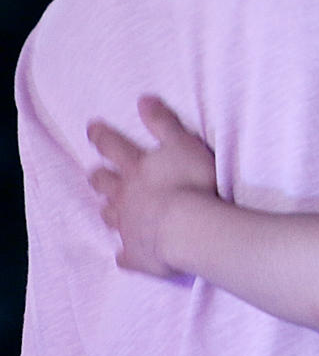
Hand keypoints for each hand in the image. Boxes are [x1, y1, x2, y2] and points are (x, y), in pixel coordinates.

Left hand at [88, 95, 221, 277]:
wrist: (188, 228)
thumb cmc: (190, 182)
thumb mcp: (181, 143)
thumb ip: (162, 121)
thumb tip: (143, 99)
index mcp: (135, 168)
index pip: (113, 147)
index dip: (102, 137)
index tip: (91, 129)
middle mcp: (125, 196)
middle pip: (105, 184)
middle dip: (99, 177)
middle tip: (93, 173)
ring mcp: (128, 227)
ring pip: (111, 217)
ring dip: (109, 212)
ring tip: (107, 211)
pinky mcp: (136, 254)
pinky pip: (126, 256)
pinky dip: (125, 254)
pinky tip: (124, 256)